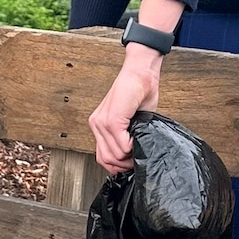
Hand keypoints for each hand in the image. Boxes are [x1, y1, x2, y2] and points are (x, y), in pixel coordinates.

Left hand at [90, 47, 162, 173]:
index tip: (131, 162)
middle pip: (106, 159)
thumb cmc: (139, 93)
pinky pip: (122, 145)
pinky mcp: (112, 120)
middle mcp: (96, 124)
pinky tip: (137, 138)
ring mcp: (102, 122)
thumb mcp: (130, 121)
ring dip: (130, 156)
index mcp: (99, 125)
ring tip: (138, 147)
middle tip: (137, 158)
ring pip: (115, 155)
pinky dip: (132, 147)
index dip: (118, 165)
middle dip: (124, 164)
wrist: (141, 73)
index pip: (102, 157)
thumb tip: (130, 157)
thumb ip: (125, 137)